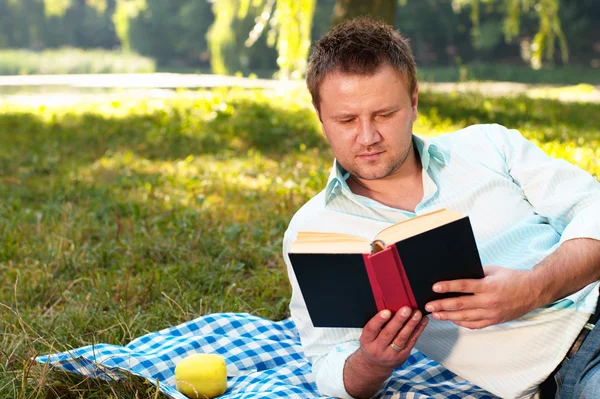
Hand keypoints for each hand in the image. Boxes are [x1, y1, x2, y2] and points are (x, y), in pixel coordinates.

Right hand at [343, 307, 428, 398]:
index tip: (386, 311)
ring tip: (417, 314)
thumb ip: (376, 324)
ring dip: (411, 324)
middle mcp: (378, 349)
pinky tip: (423, 321)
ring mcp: (391, 354)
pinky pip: (411, 342)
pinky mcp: (402, 355)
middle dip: (399, 320)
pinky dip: (418, 330)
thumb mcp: (368, 336)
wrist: (375, 365)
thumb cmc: (372, 344)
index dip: (378, 320)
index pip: (371, 329)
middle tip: (406, 309)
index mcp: (366, 341)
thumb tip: (390, 306)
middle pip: (388, 334)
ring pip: (402, 338)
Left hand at [424, 265, 541, 328]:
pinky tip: (452, 319)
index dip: (448, 287)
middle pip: (460, 304)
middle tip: (428, 306)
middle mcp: (489, 301)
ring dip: (448, 316)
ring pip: (465, 317)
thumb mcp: (493, 270)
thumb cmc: (511, 278)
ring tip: (435, 315)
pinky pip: (475, 325)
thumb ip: (476, 274)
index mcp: (488, 286)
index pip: (463, 286)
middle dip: (442, 305)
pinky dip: (462, 323)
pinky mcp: (494, 321)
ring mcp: (492, 313)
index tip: (434, 287)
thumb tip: (456, 274)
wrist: (533, 291)